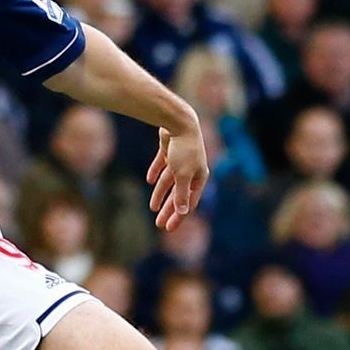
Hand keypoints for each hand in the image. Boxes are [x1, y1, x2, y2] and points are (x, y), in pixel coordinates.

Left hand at [147, 111, 208, 231]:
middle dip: (169, 210)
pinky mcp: (170, 149)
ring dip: (161, 194)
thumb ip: (181, 194)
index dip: (179, 216)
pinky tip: (150, 180)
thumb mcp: (183, 175)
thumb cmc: (184, 149)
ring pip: (169, 181)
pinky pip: (162, 164)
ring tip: (152, 207)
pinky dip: (156, 172)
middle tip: (159, 224)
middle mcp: (192, 170)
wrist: (179, 121)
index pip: (188, 202)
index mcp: (199, 177)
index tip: (168, 228)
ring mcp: (180, 159)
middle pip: (178, 195)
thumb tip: (182, 213)